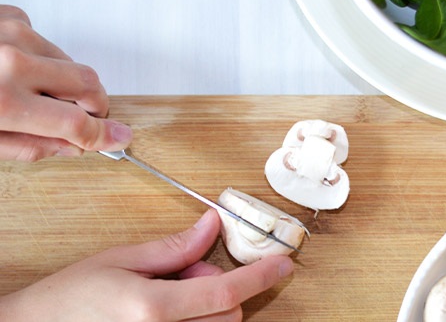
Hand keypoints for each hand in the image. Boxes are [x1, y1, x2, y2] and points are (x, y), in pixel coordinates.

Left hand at [0, 5, 132, 161]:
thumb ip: (30, 146)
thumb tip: (72, 144)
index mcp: (3, 102)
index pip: (77, 123)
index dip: (104, 135)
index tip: (118, 138)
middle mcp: (11, 62)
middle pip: (88, 85)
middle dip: (94, 106)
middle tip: (85, 117)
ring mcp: (11, 34)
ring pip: (71, 63)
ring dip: (63, 83)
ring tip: (34, 92)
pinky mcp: (8, 17)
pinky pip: (46, 42)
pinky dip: (41, 59)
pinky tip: (18, 69)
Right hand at [0, 209, 293, 320]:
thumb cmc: (68, 298)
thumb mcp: (120, 261)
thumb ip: (174, 248)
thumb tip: (213, 226)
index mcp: (152, 309)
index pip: (224, 292)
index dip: (260, 276)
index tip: (284, 265)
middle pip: (228, 315)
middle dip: (220, 289)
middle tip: (185, 274)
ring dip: (208, 309)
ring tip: (169, 296)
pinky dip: (198, 321)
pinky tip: (172, 311)